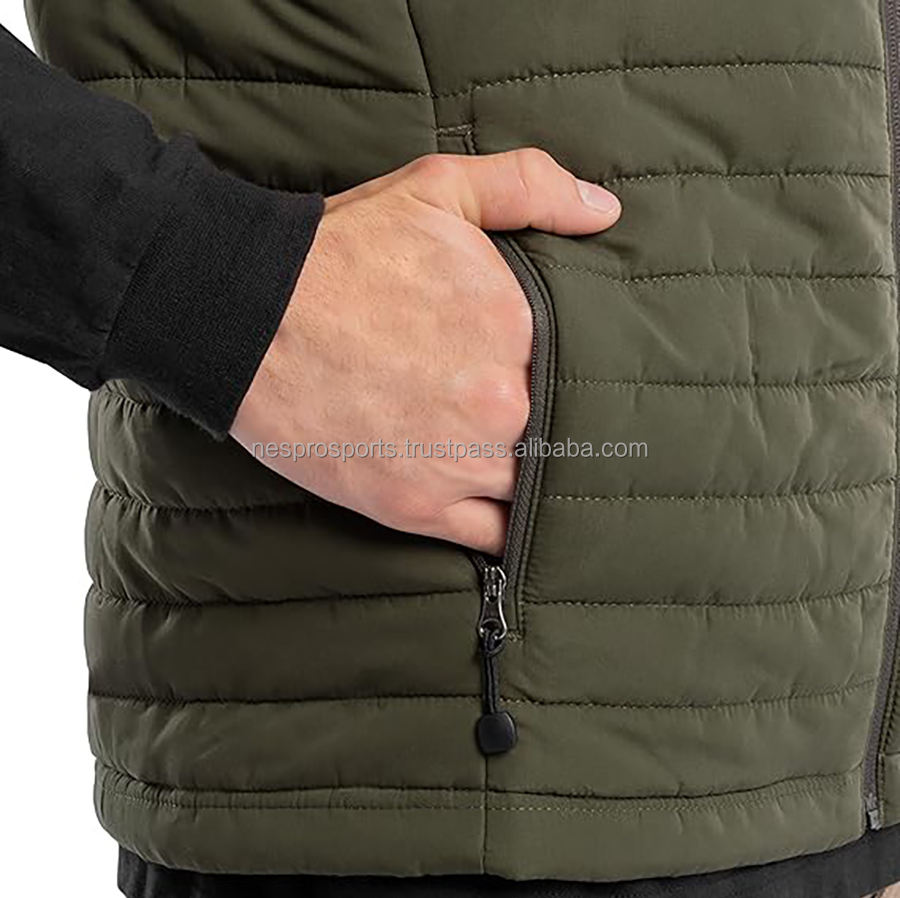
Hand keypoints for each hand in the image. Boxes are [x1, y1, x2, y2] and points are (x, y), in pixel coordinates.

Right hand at [230, 149, 619, 553]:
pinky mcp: (415, 508)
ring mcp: (459, 464)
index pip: (582, 364)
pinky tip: (503, 508)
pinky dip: (507, 527)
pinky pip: (494, 537)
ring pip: (532, 486)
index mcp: (518, 329)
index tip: (557, 369)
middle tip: (536, 415)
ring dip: (533, 476)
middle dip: (554, 422)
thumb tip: (604, 212)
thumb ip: (530, 188)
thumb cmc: (339, 253)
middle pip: (560, 428)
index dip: (574, 369)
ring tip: (521, 460)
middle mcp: (500, 406)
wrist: (246, 316)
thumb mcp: (437, 190)